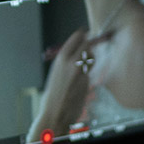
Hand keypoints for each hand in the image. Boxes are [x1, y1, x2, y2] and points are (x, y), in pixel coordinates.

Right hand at [28, 27, 90, 143]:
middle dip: (88, 45)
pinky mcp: (88, 80)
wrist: (56, 111)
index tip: (85, 32)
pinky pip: (89, 72)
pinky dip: (86, 73)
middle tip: (88, 47)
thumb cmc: (52, 94)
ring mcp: (82, 71)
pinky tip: (79, 80)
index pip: (77, 38)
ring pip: (91, 58)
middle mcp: (73, 62)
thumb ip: (65, 62)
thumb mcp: (55, 73)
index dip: (82, 35)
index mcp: (61, 58)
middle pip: (87, 45)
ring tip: (82, 65)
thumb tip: (75, 54)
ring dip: (89, 58)